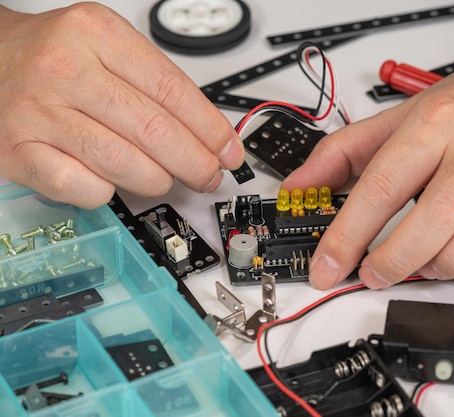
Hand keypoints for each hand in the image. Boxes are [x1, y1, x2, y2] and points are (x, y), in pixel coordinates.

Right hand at [0, 3, 243, 207]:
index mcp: (97, 35)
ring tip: (165, 179)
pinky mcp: (18, 151)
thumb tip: (209, 135)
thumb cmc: (55, 56)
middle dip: (195, 163)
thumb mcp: (108, 47)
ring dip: (158, 181)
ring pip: (124, 163)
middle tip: (208, 176)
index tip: (229, 152)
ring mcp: (38, 112)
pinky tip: (110, 180)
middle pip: (154, 130)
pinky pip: (83, 188)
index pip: (173, 90)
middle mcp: (66, 69)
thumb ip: (157, 84)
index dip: (210, 130)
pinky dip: (107, 192)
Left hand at [283, 13, 453, 288]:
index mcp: (437, 122)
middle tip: (376, 272)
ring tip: (430, 261)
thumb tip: (301, 185)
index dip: (347, 234)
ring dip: (447, 263)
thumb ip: (348, 150)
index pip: (379, 185)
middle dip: (394, 261)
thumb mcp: (408, 112)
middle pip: (431, 219)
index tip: (327, 266)